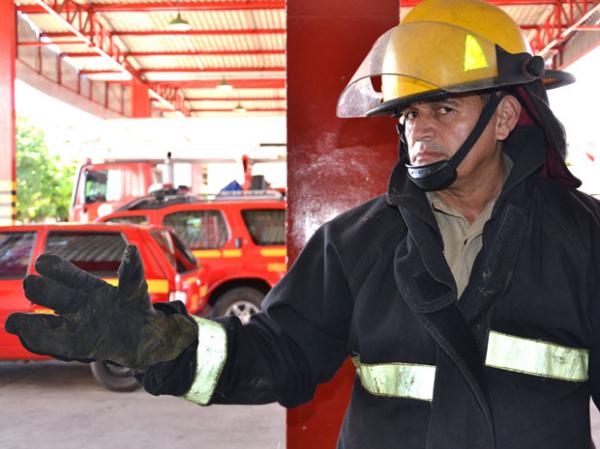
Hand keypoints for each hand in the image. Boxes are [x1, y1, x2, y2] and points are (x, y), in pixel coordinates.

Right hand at [5, 245, 196, 370]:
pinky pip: (58, 344)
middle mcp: (78, 305)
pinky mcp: (80, 347)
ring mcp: (77, 326)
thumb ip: (131, 272)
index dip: (57, 269)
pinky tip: (28, 337)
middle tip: (30, 283)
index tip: (43, 261)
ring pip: (48, 323)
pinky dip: (43, 341)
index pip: (69, 276)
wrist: (147, 338)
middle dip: (41, 291)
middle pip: (55, 296)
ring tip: (11, 322)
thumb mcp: (137, 289)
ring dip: (30, 323)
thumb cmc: (139, 309)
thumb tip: (131, 248)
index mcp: (90, 288)